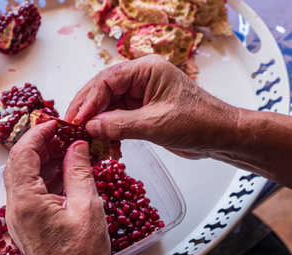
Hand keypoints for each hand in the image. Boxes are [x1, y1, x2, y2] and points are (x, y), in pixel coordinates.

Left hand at [4, 121, 109, 254]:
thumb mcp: (87, 207)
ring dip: (42, 160)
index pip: (22, 153)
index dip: (38, 133)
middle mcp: (15, 208)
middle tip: (62, 135)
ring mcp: (18, 218)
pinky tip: (63, 173)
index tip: (55, 123)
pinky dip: (43, 177)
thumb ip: (79, 171)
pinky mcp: (25, 225)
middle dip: (39, 144)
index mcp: (26, 201)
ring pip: (23, 177)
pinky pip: (29, 192)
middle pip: (18, 163)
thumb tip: (77, 146)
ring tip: (67, 151)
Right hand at [65, 54, 239, 159]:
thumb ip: (120, 125)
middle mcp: (141, 79)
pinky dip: (109, 133)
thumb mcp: (156, 124)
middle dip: (87, 111)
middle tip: (71, 128)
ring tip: (86, 140)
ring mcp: (140, 95)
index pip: (107, 80)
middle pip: (103, 91)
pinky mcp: (141, 112)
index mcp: (146, 70)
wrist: (220, 136)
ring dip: (96, 124)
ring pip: (107, 106)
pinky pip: (116, 119)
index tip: (76, 120)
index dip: (88, 101)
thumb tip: (89, 127)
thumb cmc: (199, 122)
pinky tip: (106, 147)